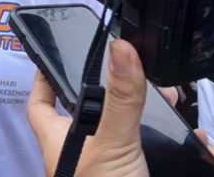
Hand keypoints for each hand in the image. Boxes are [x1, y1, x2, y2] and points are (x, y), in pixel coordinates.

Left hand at [27, 39, 148, 176]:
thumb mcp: (111, 142)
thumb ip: (118, 100)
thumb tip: (120, 50)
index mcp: (59, 141)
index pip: (40, 104)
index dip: (41, 80)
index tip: (48, 56)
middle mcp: (80, 153)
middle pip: (83, 111)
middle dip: (104, 89)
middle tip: (123, 65)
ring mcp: (104, 164)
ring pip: (117, 127)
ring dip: (135, 110)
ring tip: (155, 89)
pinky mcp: (130, 172)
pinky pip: (145, 146)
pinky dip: (158, 134)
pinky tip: (173, 126)